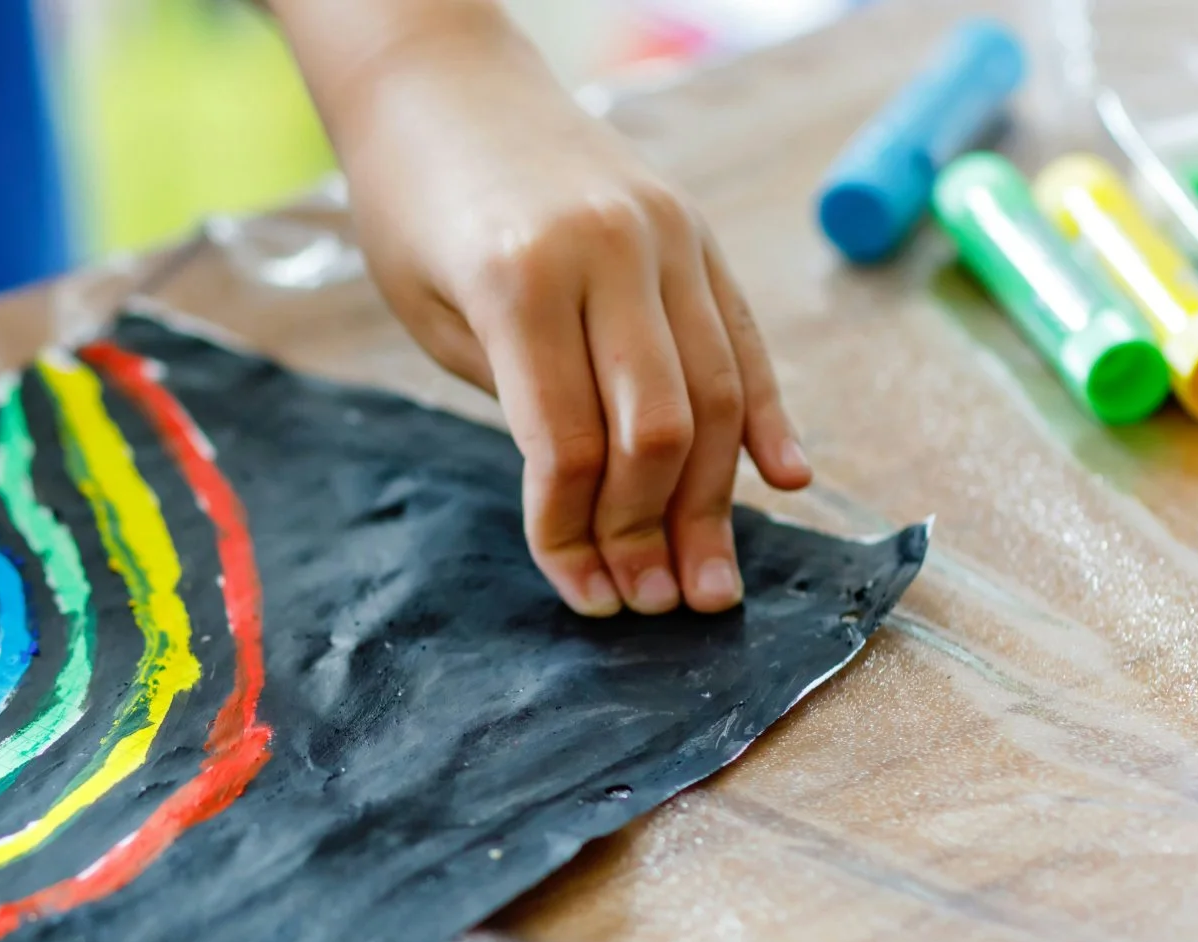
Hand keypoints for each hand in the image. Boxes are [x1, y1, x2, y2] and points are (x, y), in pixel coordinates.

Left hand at [278, 1, 812, 614]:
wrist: (443, 82)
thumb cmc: (414, 210)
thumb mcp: (433, 315)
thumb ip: (521, 402)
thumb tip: (599, 517)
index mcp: (521, 280)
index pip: (567, 444)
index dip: (575, 534)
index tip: (578, 590)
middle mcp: (610, 253)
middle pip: (657, 429)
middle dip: (652, 531)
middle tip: (652, 604)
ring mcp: (667, 236)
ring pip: (715, 394)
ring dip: (715, 501)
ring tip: (709, 583)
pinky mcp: (696, 230)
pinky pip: (743, 339)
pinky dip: (765, 418)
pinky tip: (783, 484)